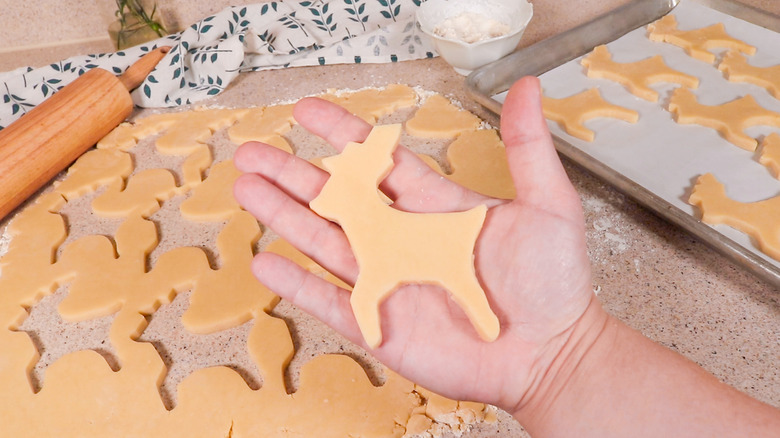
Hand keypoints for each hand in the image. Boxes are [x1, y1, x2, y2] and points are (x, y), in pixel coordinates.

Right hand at [232, 77, 598, 412]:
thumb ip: (527, 147)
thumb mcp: (548, 204)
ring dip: (285, 215)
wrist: (551, 356)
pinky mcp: (381, 324)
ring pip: (324, 242)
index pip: (376, 162)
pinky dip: (297, 283)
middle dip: (293, 174)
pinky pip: (330, 300)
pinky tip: (266, 261)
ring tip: (247, 188)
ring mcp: (389, 281)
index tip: (309, 112)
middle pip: (336, 199)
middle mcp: (403, 240)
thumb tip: (529, 87)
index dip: (342, 135)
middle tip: (254, 151)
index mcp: (434, 208)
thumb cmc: (554, 284)